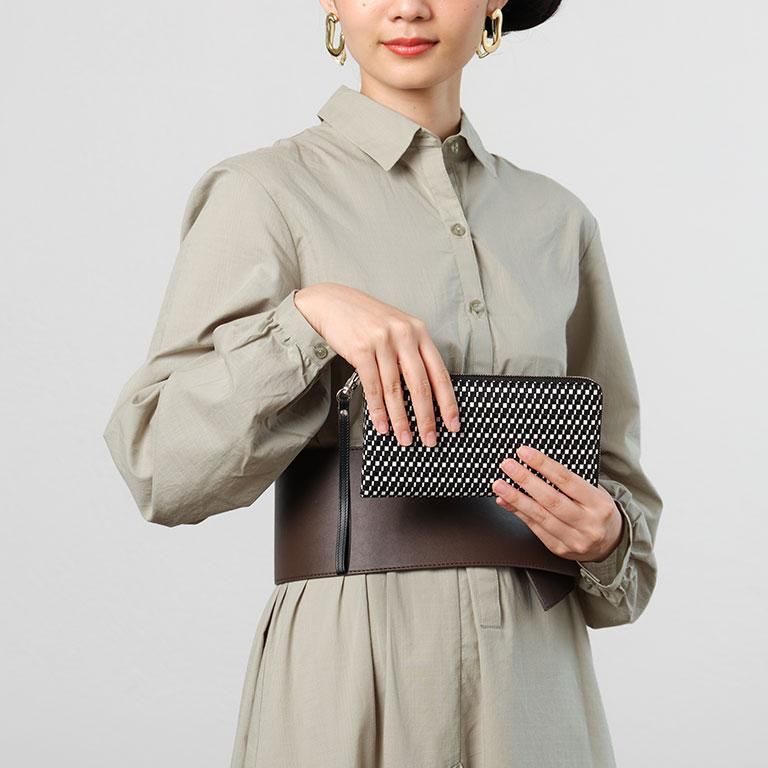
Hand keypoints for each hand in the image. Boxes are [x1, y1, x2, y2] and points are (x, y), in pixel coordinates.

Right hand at [294, 283, 460, 446]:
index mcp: (418, 331)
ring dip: (400, 419)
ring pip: (395, 390)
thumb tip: (423, 392)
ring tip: (404, 437)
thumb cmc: (365, 318)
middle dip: (427, 417)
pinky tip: (382, 424)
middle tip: (429, 439)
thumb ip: (411, 353)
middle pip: (420, 385)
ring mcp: (382, 342)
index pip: (439, 372)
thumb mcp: (396, 328)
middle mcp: (403, 335)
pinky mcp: (361, 350)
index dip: (447, 402)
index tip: (452, 423)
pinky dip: (378, 410)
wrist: (332, 303)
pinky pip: (373, 387)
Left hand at [492, 444, 623, 561]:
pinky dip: (518, 513)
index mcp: (598, 503)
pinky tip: (506, 501)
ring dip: (516, 498)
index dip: (543, 465)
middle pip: (551, 499)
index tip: (524, 453)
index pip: (567, 480)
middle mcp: (587, 523)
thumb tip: (536, 465)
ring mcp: (573, 539)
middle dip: (526, 480)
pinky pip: (534, 528)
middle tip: (508, 466)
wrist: (611, 543)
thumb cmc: (597, 510)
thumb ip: (569, 481)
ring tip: (499, 485)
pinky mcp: (559, 549)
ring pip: (540, 516)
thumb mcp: (594, 491)